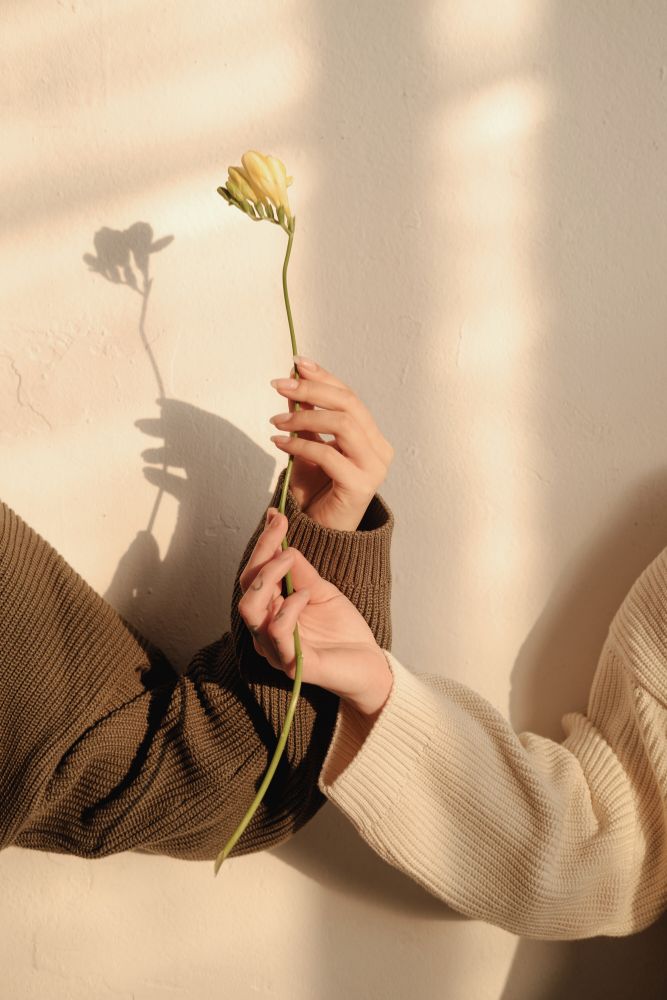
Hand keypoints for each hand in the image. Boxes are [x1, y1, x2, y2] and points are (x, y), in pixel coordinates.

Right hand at [239, 509, 392, 717]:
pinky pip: (277, 633)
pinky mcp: (291, 664)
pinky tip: (306, 595)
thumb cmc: (343, 632)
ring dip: (269, 577)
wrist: (370, 665)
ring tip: (289, 560)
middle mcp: (265, 629)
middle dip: (262, 553)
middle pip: (246, 587)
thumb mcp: (322, 591)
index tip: (276, 515)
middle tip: (281, 530)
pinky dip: (288, 608)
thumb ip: (301, 571)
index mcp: (270, 611)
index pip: (254, 574)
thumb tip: (284, 542)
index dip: (263, 544)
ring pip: (250, 609)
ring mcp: (274, 648)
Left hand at [269, 357, 392, 530]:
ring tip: (276, 421)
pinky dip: (300, 444)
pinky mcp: (360, 486)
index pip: (350, 397)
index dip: (324, 377)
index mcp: (372, 437)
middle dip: (312, 390)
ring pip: (343, 425)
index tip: (297, 363)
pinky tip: (279, 443)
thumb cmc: (317, 493)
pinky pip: (328, 454)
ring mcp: (374, 468)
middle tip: (280, 385)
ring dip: (304, 417)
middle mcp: (379, 450)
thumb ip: (305, 419)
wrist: (320, 535)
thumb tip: (291, 385)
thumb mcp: (308, 446)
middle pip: (349, 405)